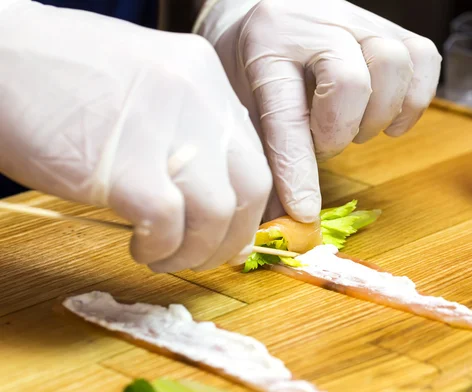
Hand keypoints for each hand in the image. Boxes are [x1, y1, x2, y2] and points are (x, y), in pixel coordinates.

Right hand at [0, 0, 271, 271]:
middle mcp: (197, 94)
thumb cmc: (61, 77)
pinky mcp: (125, 165)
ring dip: (197, 250)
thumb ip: (188, 124)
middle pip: (252, 185)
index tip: (227, 228)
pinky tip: (140, 246)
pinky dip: (160, 248)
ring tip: (165, 253)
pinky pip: (169, 225)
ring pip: (219, 211)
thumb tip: (214, 185)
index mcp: (204, 74)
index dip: (246, 203)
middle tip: (204, 253)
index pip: (253, 152)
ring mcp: (164, 127)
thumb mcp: (148, 83)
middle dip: (233, 235)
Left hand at [194, 0, 441, 221]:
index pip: (286, 112)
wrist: (262, 11)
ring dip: (379, 114)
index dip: (298, 169)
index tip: (304, 210)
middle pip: (350, 82)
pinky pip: (423, 56)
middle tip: (325, 144)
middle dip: (340, 132)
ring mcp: (355, 17)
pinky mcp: (387, 24)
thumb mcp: (241, 103)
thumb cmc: (249, 65)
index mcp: (265, 46)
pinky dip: (413, 98)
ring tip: (354, 128)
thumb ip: (264, 157)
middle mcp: (313, 22)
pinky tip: (387, 117)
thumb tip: (283, 222)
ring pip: (394, 63)